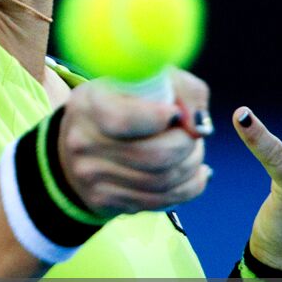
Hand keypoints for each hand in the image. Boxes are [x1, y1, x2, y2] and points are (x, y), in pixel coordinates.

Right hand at [58, 70, 212, 215]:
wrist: (82, 139)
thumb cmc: (124, 102)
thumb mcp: (147, 80)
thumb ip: (182, 89)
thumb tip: (199, 125)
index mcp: (89, 104)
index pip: (126, 120)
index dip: (161, 118)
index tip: (176, 112)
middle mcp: (84, 142)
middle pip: (154, 156)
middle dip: (187, 145)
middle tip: (193, 135)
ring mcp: (92, 176)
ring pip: (162, 182)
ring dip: (191, 165)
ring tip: (193, 150)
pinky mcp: (104, 200)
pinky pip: (160, 201)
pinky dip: (188, 187)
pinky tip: (194, 173)